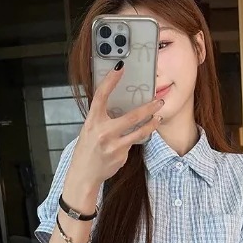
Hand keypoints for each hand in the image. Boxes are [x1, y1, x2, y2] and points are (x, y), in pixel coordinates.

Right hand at [68, 63, 164, 185]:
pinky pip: (134, 143)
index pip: (100, 96)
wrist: (84, 174)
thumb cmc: (87, 151)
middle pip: (131, 116)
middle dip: (148, 108)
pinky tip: (140, 136)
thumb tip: (117, 106)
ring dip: (151, 123)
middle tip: (158, 101)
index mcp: (92, 121)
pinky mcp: (121, 155)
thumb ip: (102, 119)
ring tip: (158, 117)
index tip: (120, 67)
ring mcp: (113, 145)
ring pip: (139, 131)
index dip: (110, 80)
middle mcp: (102, 132)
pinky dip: (138, 138)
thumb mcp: (89, 130)